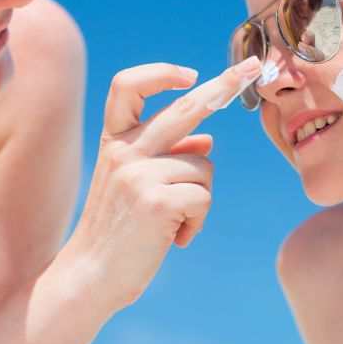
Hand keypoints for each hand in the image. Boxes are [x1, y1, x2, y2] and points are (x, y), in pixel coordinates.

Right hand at [64, 57, 261, 312]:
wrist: (91, 276)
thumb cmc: (119, 232)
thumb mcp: (136, 186)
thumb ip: (167, 158)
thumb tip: (208, 140)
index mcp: (114, 141)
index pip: (127, 86)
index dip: (160, 73)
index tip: (192, 74)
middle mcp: (124, 151)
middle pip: (184, 108)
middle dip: (222, 86)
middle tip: (251, 67)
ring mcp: (138, 174)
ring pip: (204, 166)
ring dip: (200, 197)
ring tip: (173, 224)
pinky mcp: (157, 201)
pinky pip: (204, 198)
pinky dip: (198, 222)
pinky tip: (175, 238)